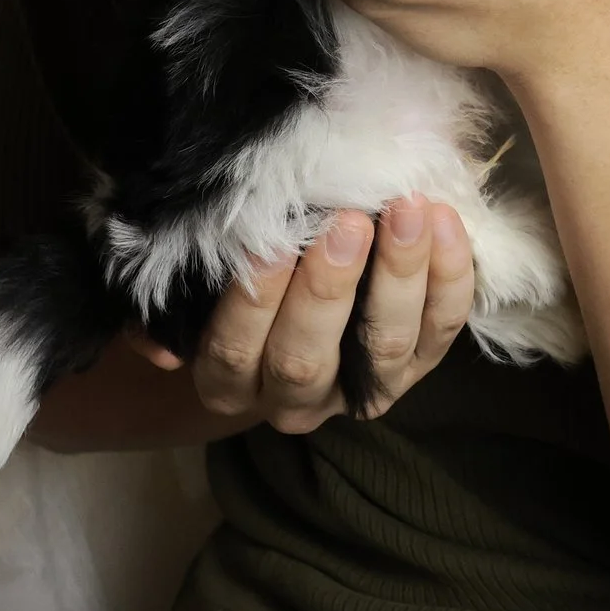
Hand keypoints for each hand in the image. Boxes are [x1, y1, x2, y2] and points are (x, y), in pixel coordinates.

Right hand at [123, 193, 473, 430]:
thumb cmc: (230, 288)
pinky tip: (447, 221)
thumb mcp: (186, 294)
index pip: (234, 350)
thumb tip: (160, 344)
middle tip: (349, 219)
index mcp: (227, 380)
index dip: (253, 300)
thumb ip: (168, 299)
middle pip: (307, 357)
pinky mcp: (418, 368)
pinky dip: (450, 278)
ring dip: (400, 276)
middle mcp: (292, 400)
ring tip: (408, 210)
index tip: (272, 241)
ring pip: (385, 347)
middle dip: (329, 288)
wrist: (286, 320)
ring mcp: (360, 389)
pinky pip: (441, 330)